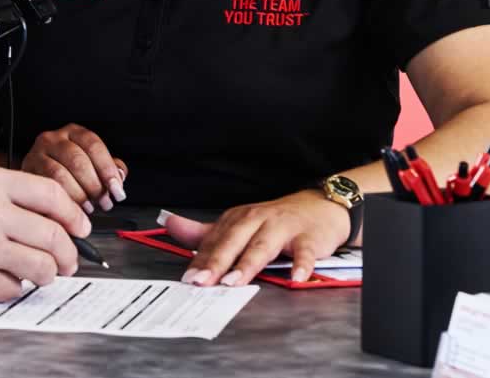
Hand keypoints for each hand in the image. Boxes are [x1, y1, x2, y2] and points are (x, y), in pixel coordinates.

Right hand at [0, 167, 92, 303]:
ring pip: (42, 267)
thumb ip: (6, 199)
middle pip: (54, 235)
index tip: (81, 227)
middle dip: (68, 254)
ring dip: (46, 274)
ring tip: (38, 273)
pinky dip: (12, 289)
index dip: (74, 213)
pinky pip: (14, 290)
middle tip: (67, 261)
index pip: (50, 194)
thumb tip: (55, 220)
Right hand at [20, 124, 127, 212]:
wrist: (35, 182)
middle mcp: (53, 139)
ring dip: (79, 195)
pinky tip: (71, 209)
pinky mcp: (26, 171)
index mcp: (73, 133)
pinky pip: (45, 187)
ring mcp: (37, 154)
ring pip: (60, 174)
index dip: (107, 169)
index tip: (117, 190)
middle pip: (78, 160)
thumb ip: (108, 168)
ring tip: (89, 207)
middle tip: (104, 202)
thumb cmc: (67, 172)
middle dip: (95, 186)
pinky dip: (62, 200)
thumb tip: (119, 176)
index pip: (93, 145)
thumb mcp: (91, 165)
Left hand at [164, 191, 352, 286]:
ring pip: (262, 246)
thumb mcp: (238, 224)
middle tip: (201, 282)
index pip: (214, 242)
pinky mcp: (308, 238)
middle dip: (216, 262)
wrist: (320, 206)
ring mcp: (282, 228)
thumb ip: (205, 232)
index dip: (200, 261)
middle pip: (233, 242)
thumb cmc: (275, 221)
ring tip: (235, 281)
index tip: (187, 279)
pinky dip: (301, 265)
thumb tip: (169, 224)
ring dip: (248, 264)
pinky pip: (304, 252)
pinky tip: (295, 278)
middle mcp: (257, 220)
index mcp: (237, 220)